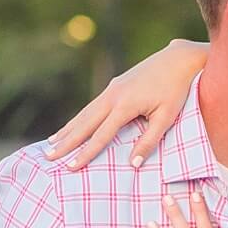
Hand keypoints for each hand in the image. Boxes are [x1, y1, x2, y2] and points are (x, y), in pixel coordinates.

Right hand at [46, 39, 208, 169]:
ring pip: (84, 113)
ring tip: (51, 144)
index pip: (100, 135)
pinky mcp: (114, 86)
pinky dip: (78, 119)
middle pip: (84, 123)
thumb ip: (149, 141)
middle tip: (49, 157)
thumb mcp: (167, 117)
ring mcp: (112, 89)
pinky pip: (91, 106)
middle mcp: (113, 95)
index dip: (85, 153)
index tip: (71, 167)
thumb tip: (133, 164)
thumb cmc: (176, 90)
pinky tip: (72, 126)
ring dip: (68, 130)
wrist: (178, 60)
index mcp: (125, 105)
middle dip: (66, 142)